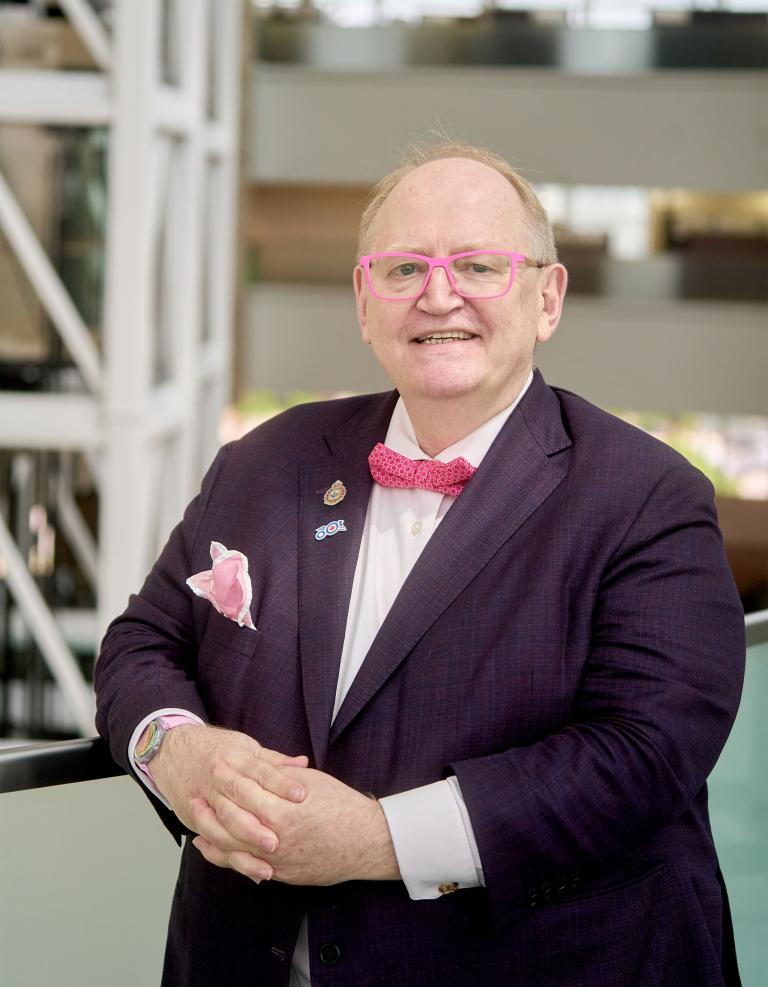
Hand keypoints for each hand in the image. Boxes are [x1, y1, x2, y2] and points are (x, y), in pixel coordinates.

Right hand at [149, 724, 307, 879]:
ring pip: (222, 824)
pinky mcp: (193, 817)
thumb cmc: (216, 749)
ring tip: (267, 862)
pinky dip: (227, 855)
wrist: (172, 751)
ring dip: (243, 844)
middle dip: (259, 821)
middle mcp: (217, 779)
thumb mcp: (246, 748)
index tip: (301, 796)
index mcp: (234, 758)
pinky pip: (211, 838)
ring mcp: (203, 799)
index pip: (260, 771)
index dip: (280, 783)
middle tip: (280, 840)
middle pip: (239, 800)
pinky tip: (246, 866)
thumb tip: (304, 764)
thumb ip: (274, 761)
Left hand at [192, 766, 400, 885]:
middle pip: (231, 819)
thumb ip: (281, 778)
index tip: (218, 764)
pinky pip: (243, 866)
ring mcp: (275, 859)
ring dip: (210, 830)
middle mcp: (275, 837)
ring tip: (196, 816)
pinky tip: (209, 846)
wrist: (366, 841)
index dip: (228, 775)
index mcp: (283, 809)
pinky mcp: (279, 874)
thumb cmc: (342, 807)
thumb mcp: (312, 783)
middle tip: (199, 789)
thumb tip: (256, 768)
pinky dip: (222, 856)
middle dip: (212, 802)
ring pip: (232, 846)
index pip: (244, 790)